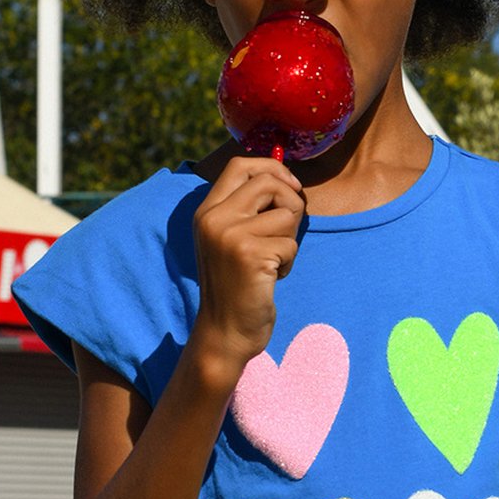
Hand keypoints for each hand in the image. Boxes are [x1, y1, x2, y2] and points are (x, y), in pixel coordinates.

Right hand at [192, 155, 304, 374]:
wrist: (224, 333)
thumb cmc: (237, 287)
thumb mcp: (230, 241)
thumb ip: (248, 210)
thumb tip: (286, 178)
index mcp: (207, 211)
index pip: (240, 165)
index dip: (272, 168)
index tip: (289, 186)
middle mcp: (214, 219)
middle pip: (269, 182)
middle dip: (291, 204)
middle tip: (286, 232)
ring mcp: (230, 236)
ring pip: (286, 213)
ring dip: (289, 239)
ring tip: (272, 261)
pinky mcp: (250, 256)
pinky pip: (290, 244)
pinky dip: (288, 262)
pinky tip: (271, 278)